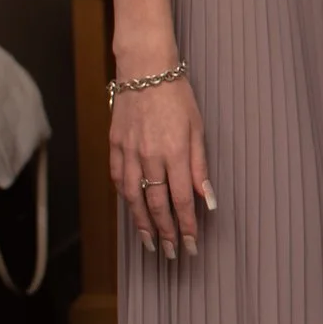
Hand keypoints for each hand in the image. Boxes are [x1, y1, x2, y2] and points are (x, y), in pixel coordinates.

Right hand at [110, 72, 209, 259]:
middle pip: (156, 204)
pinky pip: (119, 179)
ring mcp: (129, 152)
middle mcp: (150, 156)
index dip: (186, 225)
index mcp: (175, 152)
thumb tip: (207, 199)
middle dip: (166, 232)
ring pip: (133, 197)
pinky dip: (125, 198)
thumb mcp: (198, 128)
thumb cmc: (177, 95)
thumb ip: (200, 166)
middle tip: (171, 253)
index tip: (190, 244)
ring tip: (150, 243)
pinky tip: (132, 210)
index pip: (181, 199)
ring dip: (142, 223)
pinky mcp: (114, 145)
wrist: (145, 70)